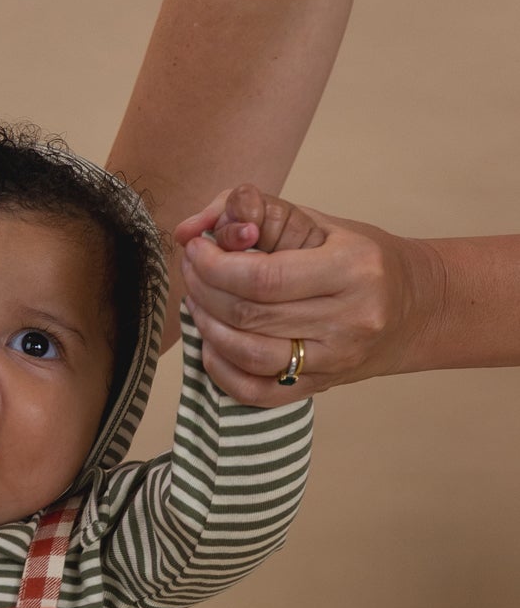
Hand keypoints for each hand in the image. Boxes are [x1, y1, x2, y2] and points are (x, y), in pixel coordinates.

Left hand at [173, 188, 439, 405]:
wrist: (417, 308)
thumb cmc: (363, 258)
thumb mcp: (322, 223)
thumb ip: (260, 215)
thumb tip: (194, 226)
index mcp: (353, 268)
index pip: (264, 277)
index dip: (216, 266)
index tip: (195, 249)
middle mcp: (348, 319)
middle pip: (251, 316)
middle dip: (206, 291)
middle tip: (191, 272)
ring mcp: (335, 359)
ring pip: (249, 356)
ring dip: (208, 330)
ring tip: (198, 303)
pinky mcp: (321, 387)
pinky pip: (257, 392)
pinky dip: (222, 372)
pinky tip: (212, 346)